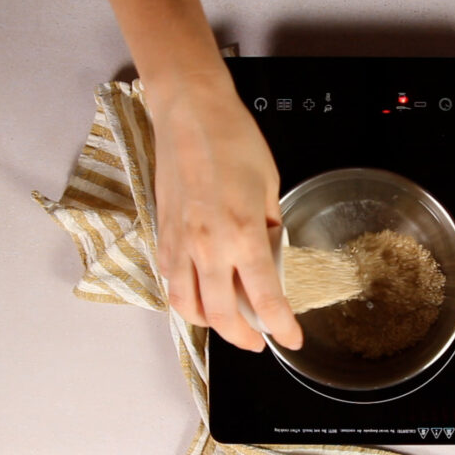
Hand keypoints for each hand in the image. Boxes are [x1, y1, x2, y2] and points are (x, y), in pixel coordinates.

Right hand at [146, 72, 302, 351]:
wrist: (189, 115)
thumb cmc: (234, 142)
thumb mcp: (269, 188)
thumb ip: (269, 231)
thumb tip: (270, 259)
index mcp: (243, 234)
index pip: (265, 300)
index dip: (282, 328)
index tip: (291, 339)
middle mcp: (208, 248)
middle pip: (222, 316)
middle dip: (244, 337)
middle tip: (260, 340)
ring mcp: (180, 244)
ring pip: (188, 307)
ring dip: (210, 325)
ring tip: (229, 325)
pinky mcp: (162, 236)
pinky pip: (171, 283)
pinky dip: (186, 300)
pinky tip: (201, 298)